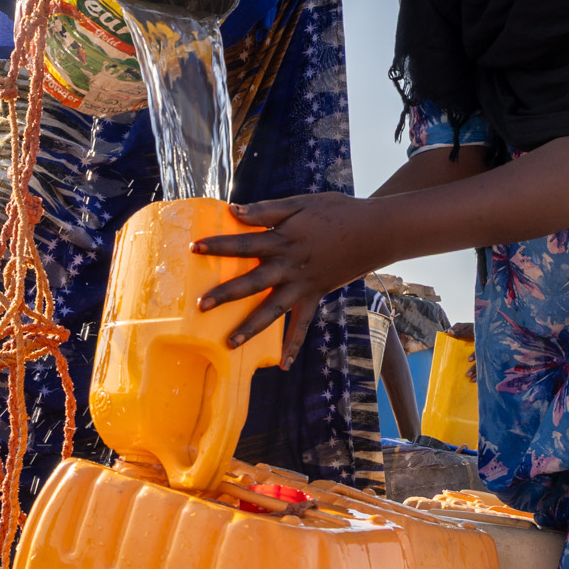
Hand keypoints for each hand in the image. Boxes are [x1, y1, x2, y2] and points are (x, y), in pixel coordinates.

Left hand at [192, 193, 392, 358]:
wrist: (374, 230)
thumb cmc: (336, 211)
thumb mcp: (300, 203)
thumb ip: (266, 209)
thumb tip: (233, 210)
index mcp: (283, 239)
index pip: (244, 243)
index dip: (219, 245)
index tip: (194, 248)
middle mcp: (290, 266)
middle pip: (253, 282)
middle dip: (226, 294)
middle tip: (200, 306)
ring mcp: (303, 284)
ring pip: (273, 310)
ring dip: (251, 327)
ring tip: (230, 343)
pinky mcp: (315, 295)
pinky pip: (303, 324)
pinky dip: (293, 344)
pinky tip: (283, 365)